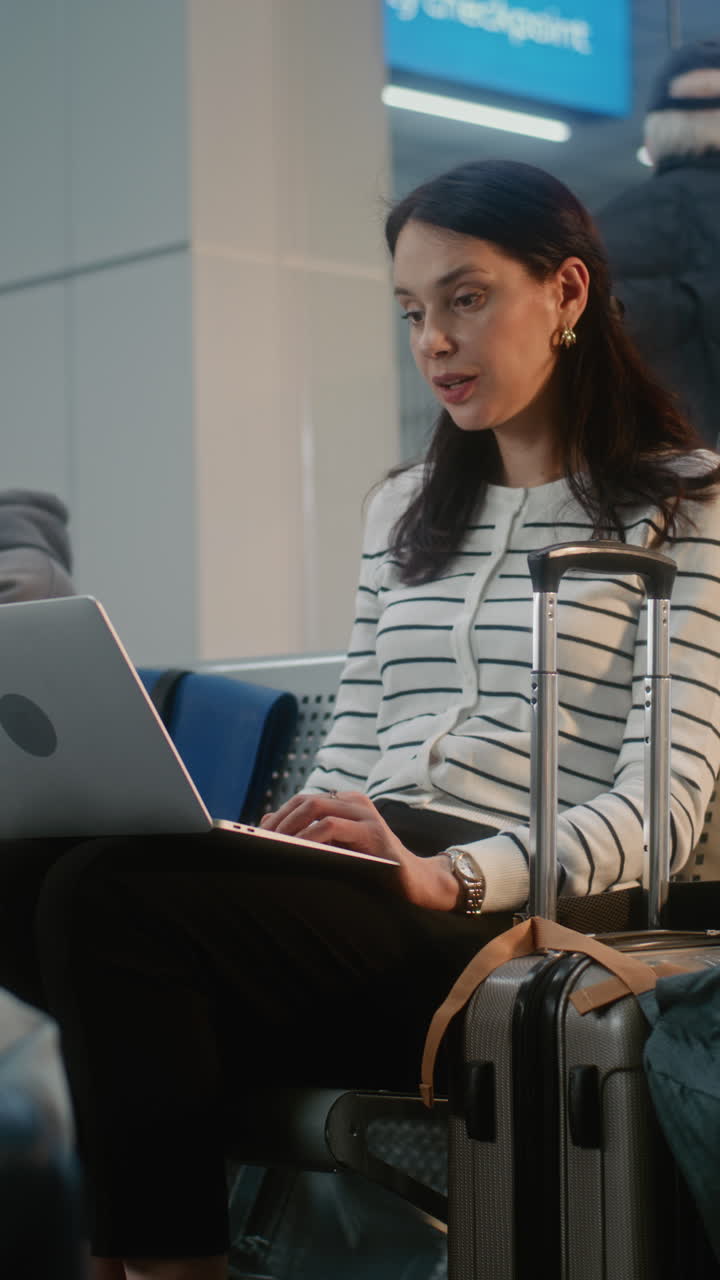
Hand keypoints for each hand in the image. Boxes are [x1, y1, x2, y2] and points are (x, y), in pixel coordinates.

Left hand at [260, 791, 459, 910]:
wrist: (415, 883)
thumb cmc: (373, 868)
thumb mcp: (338, 849)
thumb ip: (312, 837)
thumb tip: (266, 826)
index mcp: (346, 803)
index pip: (303, 800)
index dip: (278, 816)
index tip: (258, 836)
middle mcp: (355, 802)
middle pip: (306, 800)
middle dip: (280, 820)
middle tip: (261, 841)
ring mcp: (365, 814)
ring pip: (316, 806)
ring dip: (290, 826)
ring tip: (274, 846)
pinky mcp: (373, 831)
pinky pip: (331, 825)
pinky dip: (309, 836)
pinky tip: (298, 851)